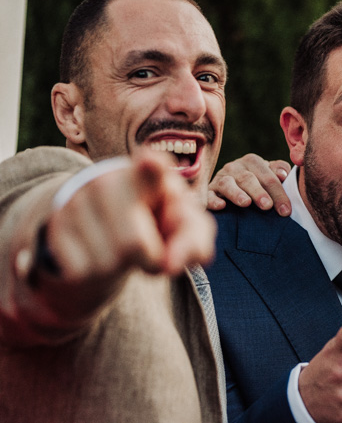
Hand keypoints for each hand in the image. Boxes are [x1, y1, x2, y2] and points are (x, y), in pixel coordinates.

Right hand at [12, 149, 215, 340]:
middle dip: (149, 259)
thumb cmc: (159, 221)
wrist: (111, 221)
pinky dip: (96, 274)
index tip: (149, 161)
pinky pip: (80, 271)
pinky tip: (99, 252)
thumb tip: (170, 265)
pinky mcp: (54, 223)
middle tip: (151, 248)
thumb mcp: (186, 229)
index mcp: (151, 173)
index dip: (152, 166)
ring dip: (121, 268)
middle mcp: (109, 180)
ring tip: (123, 247)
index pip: (152, 165)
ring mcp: (77, 200)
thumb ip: (193, 243)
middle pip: (132, 245)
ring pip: (105, 262)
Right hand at [207, 153, 291, 215]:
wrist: (231, 185)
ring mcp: (220, 178)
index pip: (268, 176)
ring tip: (246, 203)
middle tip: (268, 206)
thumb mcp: (269, 174)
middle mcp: (235, 167)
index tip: (286, 210)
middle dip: (259, 192)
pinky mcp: (208, 191)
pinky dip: (214, 200)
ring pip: (227, 184)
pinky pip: (208, 195)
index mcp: (252, 161)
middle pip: (248, 178)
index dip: (278, 192)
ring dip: (237, 193)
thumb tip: (283, 174)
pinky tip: (221, 206)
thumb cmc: (257, 181)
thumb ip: (280, 170)